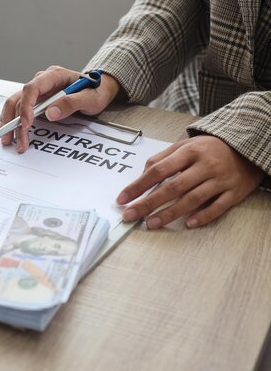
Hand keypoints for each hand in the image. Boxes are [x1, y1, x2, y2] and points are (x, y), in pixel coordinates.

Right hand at [0, 66, 120, 151]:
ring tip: (8, 140)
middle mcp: (42, 81)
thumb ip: (72, 103)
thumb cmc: (95, 91)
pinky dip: (12, 121)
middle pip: (20, 98)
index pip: (32, 88)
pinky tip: (10, 132)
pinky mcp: (36, 101)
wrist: (98, 89)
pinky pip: (18, 108)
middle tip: (18, 141)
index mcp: (54, 75)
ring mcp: (38, 91)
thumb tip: (50, 113)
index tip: (26, 124)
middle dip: (16, 121)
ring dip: (9, 122)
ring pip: (14, 104)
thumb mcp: (90, 98)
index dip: (26, 107)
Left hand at [117, 135, 264, 228]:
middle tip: (130, 215)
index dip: (138, 186)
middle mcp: (204, 166)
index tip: (122, 198)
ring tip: (151, 223)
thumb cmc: (210, 148)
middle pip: (172, 187)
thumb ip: (162, 159)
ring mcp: (220, 180)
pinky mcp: (234, 192)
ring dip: (170, 213)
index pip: (158, 170)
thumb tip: (141, 175)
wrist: (247, 146)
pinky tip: (187, 224)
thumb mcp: (185, 146)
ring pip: (192, 199)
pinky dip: (202, 216)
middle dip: (148, 203)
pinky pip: (217, 207)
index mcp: (189, 152)